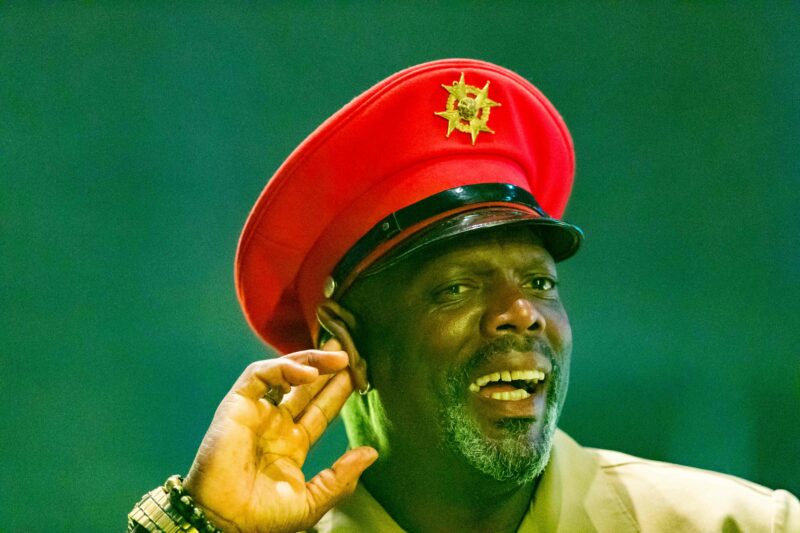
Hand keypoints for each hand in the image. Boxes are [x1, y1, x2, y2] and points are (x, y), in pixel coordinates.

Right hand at [183, 339, 377, 532]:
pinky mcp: (238, 404)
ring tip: (339, 356)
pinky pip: (260, 375)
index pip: (320, 410)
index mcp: (291, 445)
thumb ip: (341, 477)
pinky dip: (283, 367)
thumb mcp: (312, 501)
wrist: (224, 522)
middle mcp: (275, 424)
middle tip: (351, 352)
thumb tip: (371, 453)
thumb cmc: (263, 518)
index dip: (338, 393)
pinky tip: (308, 372)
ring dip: (311, 360)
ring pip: (285, 373)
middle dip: (328, 368)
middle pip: (306, 386)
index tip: (360, 377)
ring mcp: (257, 412)